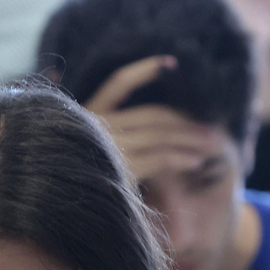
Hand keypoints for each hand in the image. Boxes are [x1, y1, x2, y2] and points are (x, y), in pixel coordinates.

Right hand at [84, 56, 227, 182]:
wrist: (57, 207)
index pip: (119, 82)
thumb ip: (117, 131)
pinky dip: (182, 158)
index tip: (171, 63)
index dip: (145, 70)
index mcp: (87, 114)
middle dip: (185, 120)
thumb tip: (159, 124)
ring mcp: (107, 146)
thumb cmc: (77, 178)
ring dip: (191, 139)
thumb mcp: (90, 147)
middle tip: (212, 128)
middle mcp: (96, 125)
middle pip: (152, 114)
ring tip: (212, 145)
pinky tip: (196, 162)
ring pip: (160, 134)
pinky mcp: (119, 169)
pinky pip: (160, 158)